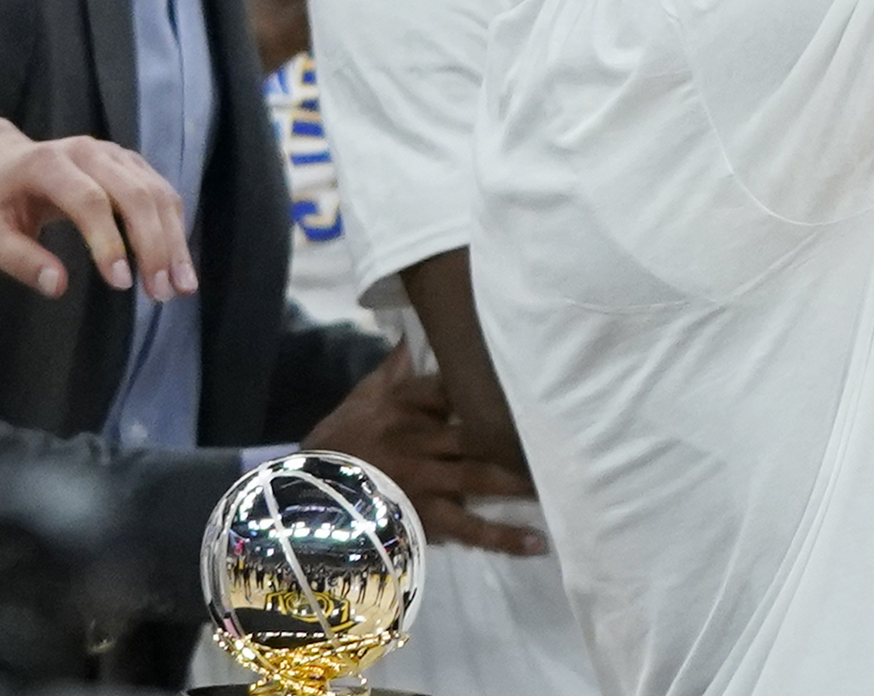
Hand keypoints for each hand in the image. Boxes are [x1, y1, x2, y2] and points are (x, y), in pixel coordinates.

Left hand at [0, 130, 195, 302]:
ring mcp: (117, 155)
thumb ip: (19, 260)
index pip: (89, 200)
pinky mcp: (133, 164)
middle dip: (154, 246)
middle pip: (136, 195)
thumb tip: (58, 287)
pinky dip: (174, 230)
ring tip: (182, 286)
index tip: (120, 284)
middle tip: (162, 293)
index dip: (109, 241)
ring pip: (158, 195)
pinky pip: (163, 195)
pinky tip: (177, 263)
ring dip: (174, 242)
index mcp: (48, 163)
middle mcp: (90, 151)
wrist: (0, 164)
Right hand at [304, 350, 548, 555]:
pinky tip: (537, 541)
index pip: (454, 386)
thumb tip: (417, 331)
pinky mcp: (423, 518)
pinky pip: (468, 528)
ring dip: (522, 478)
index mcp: (405, 406)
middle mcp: (419, 440)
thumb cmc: (342, 442)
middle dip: (521, 433)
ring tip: (565, 478)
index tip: (532, 373)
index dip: (490, 382)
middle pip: (479, 432)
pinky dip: (503, 536)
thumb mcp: (364, 396)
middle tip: (570, 428)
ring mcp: (423, 480)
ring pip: (481, 476)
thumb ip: (396, 367)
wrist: (303, 496)